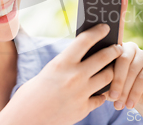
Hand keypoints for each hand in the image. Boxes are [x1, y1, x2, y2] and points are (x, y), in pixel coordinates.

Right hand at [0, 23, 122, 124]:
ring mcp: (81, 93)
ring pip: (108, 77)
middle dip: (114, 51)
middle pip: (104, 58)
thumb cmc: (30, 96)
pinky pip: (100, 98)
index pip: (85, 40)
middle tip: (118, 48)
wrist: (24, 121)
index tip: (105, 27)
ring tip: (112, 69)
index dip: (98, 32)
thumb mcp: (48, 72)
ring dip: (112, 72)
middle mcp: (75, 76)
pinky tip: (100, 92)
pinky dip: (101, 95)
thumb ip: (66, 65)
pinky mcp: (83, 109)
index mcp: (62, 63)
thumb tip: (82, 57)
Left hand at [105, 0, 142, 109]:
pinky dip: (133, 94)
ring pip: (130, 70)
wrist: (141, 103)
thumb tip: (85, 60)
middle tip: (108, 96)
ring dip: (123, 90)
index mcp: (117, 48)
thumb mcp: (106, 80)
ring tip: (117, 104)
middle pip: (120, 57)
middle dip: (113, 79)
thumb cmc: (118, 90)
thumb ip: (100, 68)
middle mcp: (132, 47)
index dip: (120, 11)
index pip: (117, 28)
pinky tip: (130, 104)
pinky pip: (141, 79)